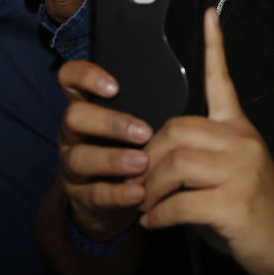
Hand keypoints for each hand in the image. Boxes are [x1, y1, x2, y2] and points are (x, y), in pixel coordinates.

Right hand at [57, 60, 153, 240]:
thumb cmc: (135, 149)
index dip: (85, 76)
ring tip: (142, 163)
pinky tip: (139, 193)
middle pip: (74, 117)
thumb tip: (202, 71)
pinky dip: (118, 194)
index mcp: (88, 106)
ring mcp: (73, 165)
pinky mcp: (82, 197)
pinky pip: (95, 194)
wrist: (118, 204)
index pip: (70, 78)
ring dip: (112, 159)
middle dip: (109, 122)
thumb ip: (159, 98)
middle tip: (143, 131)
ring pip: (79, 158)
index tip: (114, 86)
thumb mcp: (140, 120)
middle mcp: (74, 133)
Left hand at [139, 10, 273, 274]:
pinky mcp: (234, 204)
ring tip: (144, 206)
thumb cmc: (253, 209)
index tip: (208, 14)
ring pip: (175, 164)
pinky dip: (159, 215)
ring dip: (149, 189)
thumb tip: (150, 158)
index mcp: (239, 130)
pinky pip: (180, 203)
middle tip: (138, 182)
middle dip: (148, 158)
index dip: (214, 47)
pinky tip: (155, 222)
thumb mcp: (230, 173)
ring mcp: (241, 172)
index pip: (223, 81)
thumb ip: (200, 156)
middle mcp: (241, 143)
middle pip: (176, 129)